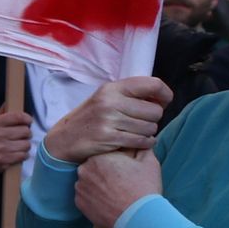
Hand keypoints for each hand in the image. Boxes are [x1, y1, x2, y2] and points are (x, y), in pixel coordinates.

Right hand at [0, 109, 36, 175]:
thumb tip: (11, 98)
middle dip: (26, 134)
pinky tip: (15, 154)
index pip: (18, 117)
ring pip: (26, 144)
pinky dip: (22, 155)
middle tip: (20, 136)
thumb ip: (3, 112)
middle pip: (25, 131)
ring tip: (17, 145)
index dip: (27, 119)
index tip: (27, 121)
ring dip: (24, 145)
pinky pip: (23, 156)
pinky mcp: (3, 161)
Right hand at [48, 75, 169, 162]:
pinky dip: (144, 143)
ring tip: (135, 133)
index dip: (165, 95)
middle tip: (141, 122)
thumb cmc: (90, 119)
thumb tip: (161, 99)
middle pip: (155, 111)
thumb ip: (130, 96)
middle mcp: (110, 101)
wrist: (63, 139)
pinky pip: (141, 141)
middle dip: (153, 119)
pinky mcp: (108, 137)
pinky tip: (135, 142)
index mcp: (112, 88)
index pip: (153, 84)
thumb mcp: (105, 100)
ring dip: (147, 133)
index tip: (163, 102)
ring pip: (150, 127)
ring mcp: (108, 119)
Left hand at [77, 150, 166, 227]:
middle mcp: (84, 170)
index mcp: (99, 157)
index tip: (125, 168)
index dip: (116, 161)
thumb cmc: (144, 188)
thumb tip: (143, 141)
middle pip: (94, 167)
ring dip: (98, 184)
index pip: (105, 154)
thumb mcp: (149, 163)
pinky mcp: (78, 202)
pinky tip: (108, 201)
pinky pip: (85, 196)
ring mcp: (80, 187)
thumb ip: (142, 148)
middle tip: (121, 181)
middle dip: (105, 171)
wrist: (138, 217)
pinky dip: (94, 198)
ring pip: (89, 181)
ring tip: (115, 192)